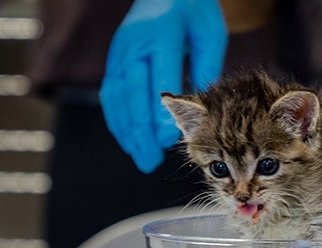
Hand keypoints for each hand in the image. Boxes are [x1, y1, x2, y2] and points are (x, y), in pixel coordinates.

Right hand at [100, 0, 226, 172]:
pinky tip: (129, 142)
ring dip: (128, 131)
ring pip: (118, 98)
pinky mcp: (114, 61)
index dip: (162, 111)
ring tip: (142, 158)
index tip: (169, 140)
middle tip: (152, 160)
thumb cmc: (194, 13)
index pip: (160, 76)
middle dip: (142, 130)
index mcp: (163, 33)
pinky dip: (118, 121)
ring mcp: (120, 52)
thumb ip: (206, 68)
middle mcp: (135, 43)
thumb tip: (202, 109)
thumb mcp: (210, 35)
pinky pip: (111, 96)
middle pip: (134, 92)